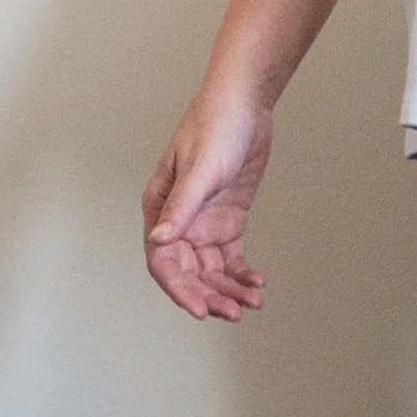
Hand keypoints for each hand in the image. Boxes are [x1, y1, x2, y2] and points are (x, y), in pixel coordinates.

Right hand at [143, 89, 273, 322]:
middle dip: (209, 295)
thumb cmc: (214, 125)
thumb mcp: (199, 168)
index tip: (200, 310)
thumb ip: (181, 206)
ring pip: (212, 270)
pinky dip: (242, 274)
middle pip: (188, 272)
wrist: (245, 105)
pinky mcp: (228, 221)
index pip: (162, 260)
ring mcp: (204, 222)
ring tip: (252, 301)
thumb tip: (160, 240)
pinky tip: (257, 283)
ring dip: (229, 289)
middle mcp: (179, 220)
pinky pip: (231, 258)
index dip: (179, 289)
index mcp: (160, 207)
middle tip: (233, 311)